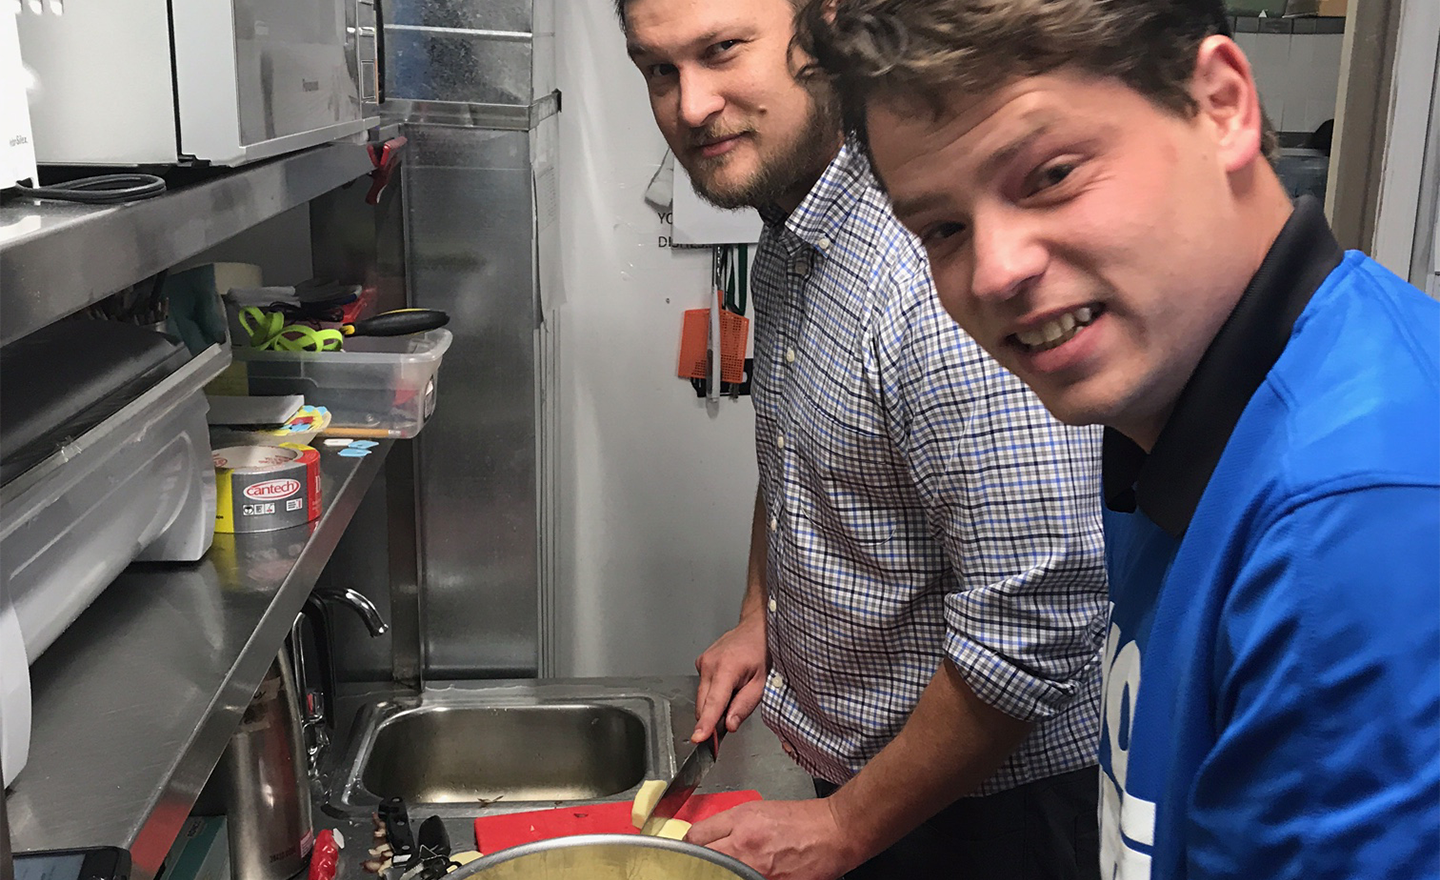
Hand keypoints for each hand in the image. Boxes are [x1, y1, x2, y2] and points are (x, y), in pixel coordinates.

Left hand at [686, 799, 864, 879]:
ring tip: (728, 870)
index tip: (691, 849)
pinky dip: (743, 879)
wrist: (834, 832)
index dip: (691, 844)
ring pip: (721, 875)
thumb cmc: (802, 820)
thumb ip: (730, 823)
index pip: (697, 836)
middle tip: (702, 865)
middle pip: (703, 860)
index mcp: (741, 821)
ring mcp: (757, 870)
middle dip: (699, 863)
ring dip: (720, 873)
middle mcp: (745, 846)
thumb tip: (705, 837)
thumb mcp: (759, 810)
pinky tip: (746, 875)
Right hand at [693, 611, 766, 742]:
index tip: (698, 737)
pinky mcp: (701, 663)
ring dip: (715, 704)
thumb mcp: (762, 682)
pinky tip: (728, 684)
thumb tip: (729, 725)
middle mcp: (710, 664)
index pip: (714, 703)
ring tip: (735, 691)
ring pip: (703, 697)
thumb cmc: (763, 651)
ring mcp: (703, 662)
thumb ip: (745, 705)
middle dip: (714, 718)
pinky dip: (714, 693)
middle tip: (732, 717)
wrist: (756, 628)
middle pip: (704, 704)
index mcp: (727, 668)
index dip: (706, 723)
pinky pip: (704, 687)